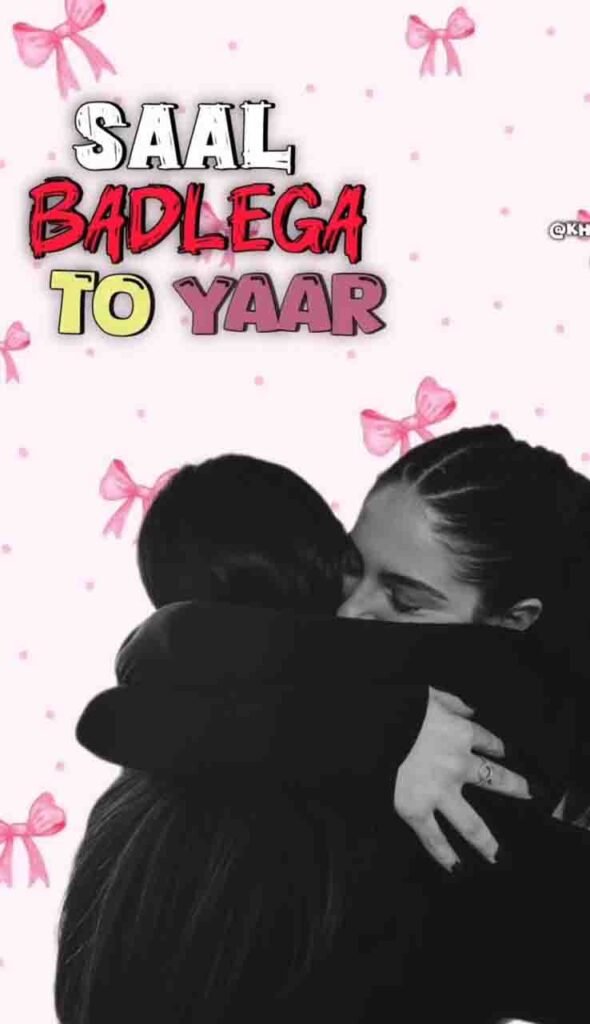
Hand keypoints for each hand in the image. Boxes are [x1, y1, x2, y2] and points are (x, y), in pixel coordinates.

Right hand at [393, 687, 530, 870]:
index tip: (504, 752)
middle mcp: (458, 765)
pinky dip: (445, 855)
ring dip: (485, 839)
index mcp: (461, 734)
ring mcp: (439, 792)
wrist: (369, 728)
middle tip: (527, 794)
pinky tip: (456, 866)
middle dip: (514, 787)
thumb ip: (451, 702)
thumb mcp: (428, 695)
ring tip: (495, 853)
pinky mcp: (415, 809)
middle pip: (495, 780)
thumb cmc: (398, 708)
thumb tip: (469, 709)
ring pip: (471, 823)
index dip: (498, 748)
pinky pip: (434, 838)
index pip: (489, 742)